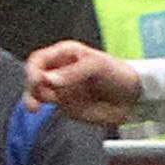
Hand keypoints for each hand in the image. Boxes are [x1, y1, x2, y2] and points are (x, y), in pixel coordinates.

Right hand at [24, 40, 143, 127]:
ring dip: (34, 100)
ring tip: (35, 107)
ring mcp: (61, 89)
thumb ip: (73, 72)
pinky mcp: (66, 105)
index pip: (38, 60)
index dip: (33, 70)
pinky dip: (45, 109)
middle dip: (30, 87)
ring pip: (37, 93)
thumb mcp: (97, 66)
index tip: (37, 81)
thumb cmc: (118, 73)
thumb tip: (49, 80)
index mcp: (64, 54)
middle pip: (33, 77)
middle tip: (33, 100)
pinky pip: (50, 107)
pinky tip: (48, 110)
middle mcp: (59, 70)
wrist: (133, 98)